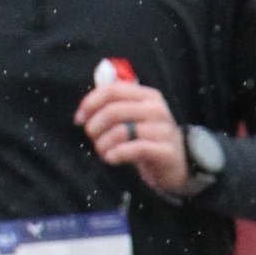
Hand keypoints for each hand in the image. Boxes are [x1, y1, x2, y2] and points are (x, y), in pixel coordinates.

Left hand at [76, 73, 189, 195]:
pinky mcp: (166, 151)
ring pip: (121, 131)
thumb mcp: (134, 117)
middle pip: (114, 110)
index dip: (90, 103)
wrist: (176, 164)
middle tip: (91, 137)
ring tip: (102, 151)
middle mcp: (157, 109)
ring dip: (103, 143)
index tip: (79, 119)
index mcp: (148, 95)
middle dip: (94, 125)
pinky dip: (117, 154)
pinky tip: (110, 158)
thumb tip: (85, 109)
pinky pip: (135, 149)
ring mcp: (163, 130)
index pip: (113, 90)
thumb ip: (113, 106)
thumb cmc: (148, 139)